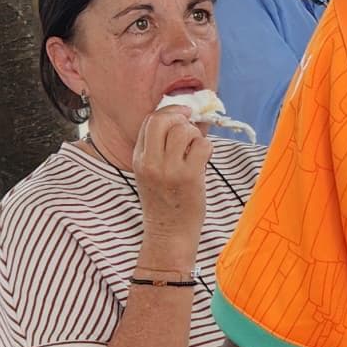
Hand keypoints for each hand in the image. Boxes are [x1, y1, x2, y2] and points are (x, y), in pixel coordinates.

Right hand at [130, 105, 209, 274]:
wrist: (169, 234)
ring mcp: (169, 170)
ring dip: (196, 136)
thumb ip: (159, 149)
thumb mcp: (151, 174)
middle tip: (191, 125)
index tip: (182, 115)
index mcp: (139, 159)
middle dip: (181, 116)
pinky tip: (204, 162)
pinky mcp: (189, 177)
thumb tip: (182, 120)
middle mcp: (150, 162)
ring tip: (196, 151)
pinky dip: (207, 149)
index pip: (149, 121)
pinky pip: (202, 146)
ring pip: (185, 131)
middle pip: (163, 119)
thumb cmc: (165, 203)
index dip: (169, 112)